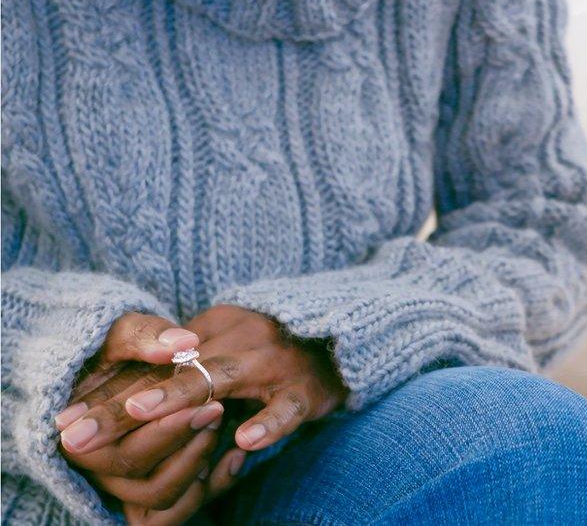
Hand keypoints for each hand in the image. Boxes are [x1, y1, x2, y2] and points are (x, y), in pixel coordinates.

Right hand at [54, 314, 243, 517]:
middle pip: (142, 477)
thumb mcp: (124, 333)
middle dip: (185, 444)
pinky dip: (209, 487)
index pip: (119, 449)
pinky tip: (234, 458)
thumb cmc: (125, 351)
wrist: (133, 369)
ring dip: (196, 464)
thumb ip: (142, 335)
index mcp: (80, 434)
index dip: (166, 429)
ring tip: (219, 423)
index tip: (208, 405)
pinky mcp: (149, 491)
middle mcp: (97, 468)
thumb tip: (181, 342)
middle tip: (218, 409)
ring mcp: (123, 484)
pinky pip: (179, 509)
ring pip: (161, 495)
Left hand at [74, 305, 346, 454]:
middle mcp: (240, 337)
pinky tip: (246, 438)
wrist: (341, 343)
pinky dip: (267, 422)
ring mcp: (274, 361)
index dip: (110, 389)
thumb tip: (124, 405)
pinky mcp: (304, 389)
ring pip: (223, 378)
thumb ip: (185, 370)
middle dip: (124, 402)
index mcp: (216, 325)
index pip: (155, 361)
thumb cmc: (274, 353)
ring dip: (181, 395)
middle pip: (174, 369)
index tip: (69, 416)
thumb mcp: (227, 348)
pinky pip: (285, 407)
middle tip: (81, 429)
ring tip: (143, 413)